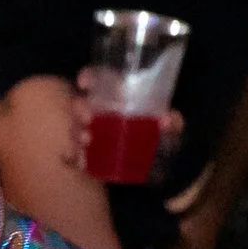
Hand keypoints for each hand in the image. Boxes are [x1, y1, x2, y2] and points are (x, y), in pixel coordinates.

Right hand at [70, 70, 187, 185]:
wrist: (160, 171)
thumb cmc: (163, 142)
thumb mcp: (171, 130)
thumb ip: (173, 123)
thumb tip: (165, 120)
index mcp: (121, 100)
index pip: (100, 81)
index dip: (90, 77)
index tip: (83, 83)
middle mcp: (102, 114)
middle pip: (80, 103)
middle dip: (79, 109)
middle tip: (87, 119)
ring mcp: (93, 136)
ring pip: (74, 127)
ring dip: (75, 132)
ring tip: (85, 142)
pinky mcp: (89, 158)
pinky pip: (74, 155)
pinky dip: (75, 157)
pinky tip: (81, 161)